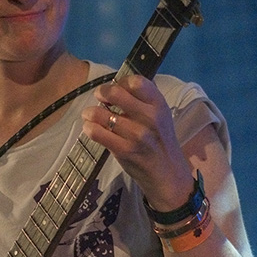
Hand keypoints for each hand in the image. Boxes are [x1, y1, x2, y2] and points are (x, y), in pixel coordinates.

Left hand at [82, 74, 194, 209]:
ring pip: (101, 113)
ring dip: (90, 112)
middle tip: (99, 97)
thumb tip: (115, 85)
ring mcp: (137, 135)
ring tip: (89, 115)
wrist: (168, 174)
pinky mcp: (125, 150)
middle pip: (115, 93)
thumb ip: (143, 100)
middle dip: (102, 92)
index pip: (136, 81)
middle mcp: (150, 117)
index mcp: (159, 104)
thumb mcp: (160, 116)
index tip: (116, 88)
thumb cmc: (160, 141)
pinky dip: (89, 128)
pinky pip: (97, 133)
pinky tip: (90, 128)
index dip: (120, 82)